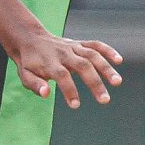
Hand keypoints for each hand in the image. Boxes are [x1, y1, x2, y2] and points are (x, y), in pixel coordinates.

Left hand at [7, 30, 123, 109]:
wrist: (30, 39)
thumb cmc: (29, 62)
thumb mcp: (24, 75)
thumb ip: (35, 85)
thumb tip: (46, 94)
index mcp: (49, 63)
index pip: (62, 76)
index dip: (69, 90)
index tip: (76, 105)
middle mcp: (64, 53)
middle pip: (82, 66)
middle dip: (95, 83)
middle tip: (105, 100)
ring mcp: (73, 47)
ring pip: (92, 55)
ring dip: (106, 68)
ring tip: (117, 82)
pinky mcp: (79, 44)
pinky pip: (95, 44)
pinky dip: (107, 50)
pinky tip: (119, 60)